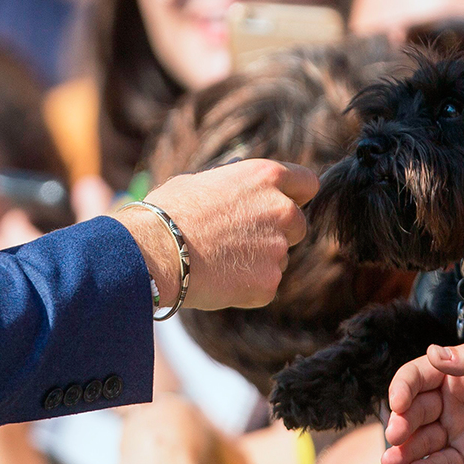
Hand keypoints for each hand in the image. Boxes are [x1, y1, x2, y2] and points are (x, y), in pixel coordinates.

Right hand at [114, 159, 314, 310]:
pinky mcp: (269, 282)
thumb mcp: (202, 181)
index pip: (308, 183)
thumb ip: (235, 187)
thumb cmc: (168, 212)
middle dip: (276, 232)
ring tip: (218, 260)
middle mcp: (281, 210)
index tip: (283, 204)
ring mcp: (279, 248)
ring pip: (280, 257)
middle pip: (297, 224)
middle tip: (239, 239)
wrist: (154, 252)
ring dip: (259, 260)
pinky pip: (265, 285)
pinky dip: (247, 286)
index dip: (295, 195)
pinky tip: (217, 279)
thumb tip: (239, 190)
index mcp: (266, 176)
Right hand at [382, 342, 463, 463]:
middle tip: (395, 435)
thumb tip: (433, 352)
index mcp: (459, 374)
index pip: (418, 376)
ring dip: (403, 449)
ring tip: (391, 461)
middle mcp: (452, 402)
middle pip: (414, 410)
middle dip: (401, 422)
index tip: (399, 402)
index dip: (402, 387)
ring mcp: (459, 432)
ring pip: (421, 440)